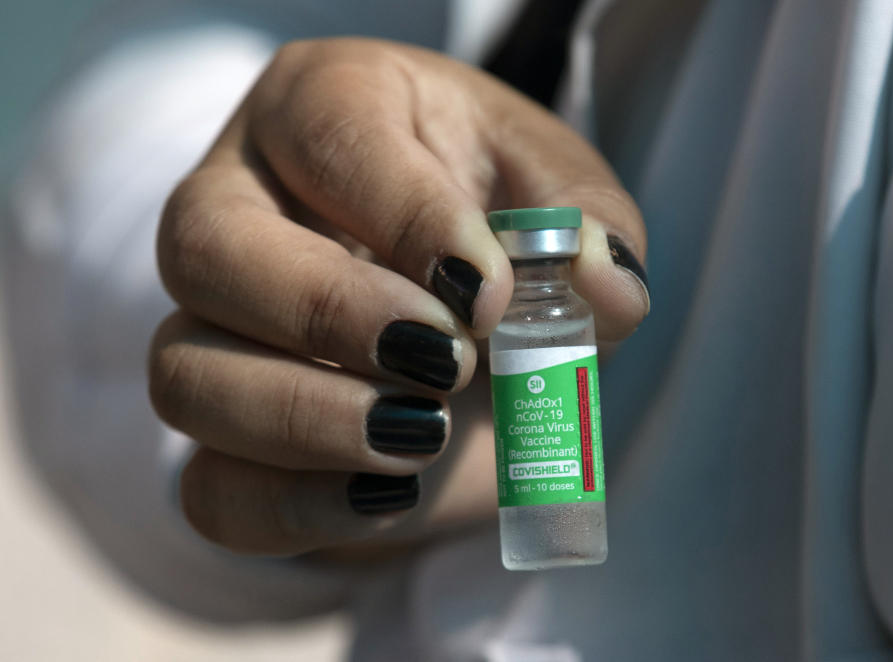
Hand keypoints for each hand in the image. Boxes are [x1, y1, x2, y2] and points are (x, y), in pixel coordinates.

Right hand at [149, 38, 648, 555]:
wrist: (468, 327)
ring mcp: (212, 327)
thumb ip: (593, 225)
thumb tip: (604, 281)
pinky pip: (210, 489)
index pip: (329, 135)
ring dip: (310, 419)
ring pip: (183, 375)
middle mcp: (239, 205)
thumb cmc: (499, 233)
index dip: (409, 218)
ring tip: (423, 431)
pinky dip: (297, 508)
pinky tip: (389, 491)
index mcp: (326, 108)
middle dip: (330, 313)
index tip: (492, 293)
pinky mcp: (228, 434)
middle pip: (204, 245)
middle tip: (444, 359)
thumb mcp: (560, 198)